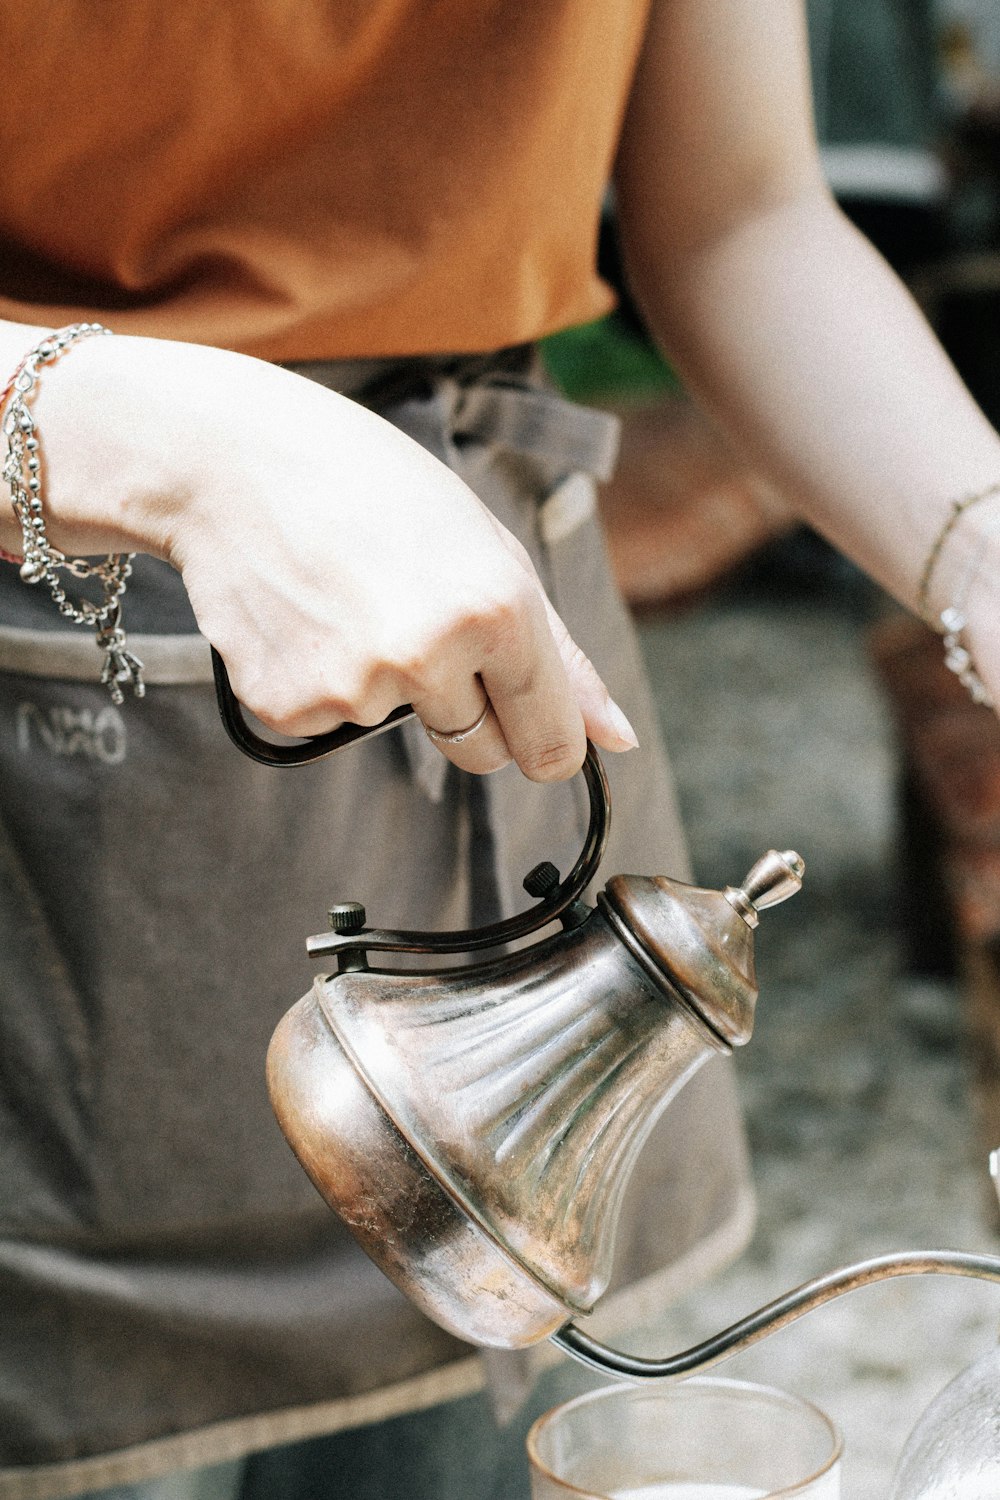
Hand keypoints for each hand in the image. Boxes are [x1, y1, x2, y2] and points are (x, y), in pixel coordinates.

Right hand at [30, 335, 636, 780]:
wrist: (233, 462)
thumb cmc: (374, 489)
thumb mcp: (489, 549)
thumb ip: (561, 656)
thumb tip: (617, 738)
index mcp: (498, 609)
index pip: (551, 742)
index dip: (545, 741)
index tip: (533, 733)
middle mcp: (429, 654)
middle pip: (479, 751)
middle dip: (465, 708)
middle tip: (416, 620)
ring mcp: (354, 686)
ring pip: (399, 727)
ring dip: (383, 682)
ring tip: (347, 596)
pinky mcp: (288, 705)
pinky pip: (330, 722)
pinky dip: (320, 682)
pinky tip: (303, 617)